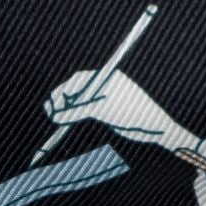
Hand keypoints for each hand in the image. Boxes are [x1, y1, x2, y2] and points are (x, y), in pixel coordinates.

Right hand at [43, 70, 193, 149]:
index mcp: (106, 77)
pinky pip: (82, 111)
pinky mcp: (103, 111)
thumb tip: (55, 116)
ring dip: (65, 110)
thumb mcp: (101, 110)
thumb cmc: (132, 113)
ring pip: (77, 102)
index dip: (63, 92)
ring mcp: (103, 98)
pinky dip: (72, 117)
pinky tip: (64, 123)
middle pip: (74, 90)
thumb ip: (76, 111)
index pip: (77, 80)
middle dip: (61, 101)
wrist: (153, 127)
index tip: (54, 106)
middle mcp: (104, 85)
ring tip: (56, 120)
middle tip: (51, 114)